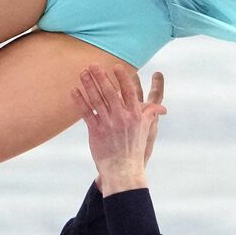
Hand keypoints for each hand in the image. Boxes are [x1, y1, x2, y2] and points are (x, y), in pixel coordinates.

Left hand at [71, 65, 166, 193]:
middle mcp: (122, 117)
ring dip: (89, 85)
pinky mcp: (96, 131)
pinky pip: (86, 113)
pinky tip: (74, 91)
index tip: (116, 66)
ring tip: (82, 73)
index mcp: (135, 115)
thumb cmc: (134, 149)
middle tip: (93, 65)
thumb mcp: (146, 130)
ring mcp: (108, 124)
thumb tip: (161, 106)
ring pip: (97, 100)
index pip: (129, 92)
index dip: (122, 78)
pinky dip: (80, 101)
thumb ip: (150, 114)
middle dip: (101, 77)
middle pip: (110, 92)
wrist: (123, 169)